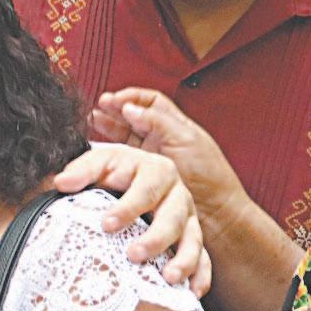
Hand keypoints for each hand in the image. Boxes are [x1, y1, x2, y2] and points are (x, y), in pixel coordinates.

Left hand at [54, 144, 210, 296]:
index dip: (128, 207)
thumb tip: (61, 182)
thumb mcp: (102, 163)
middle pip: (173, 215)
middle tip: (133, 255)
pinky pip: (204, 258)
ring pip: (193, 238)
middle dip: (156, 237)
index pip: (145, 188)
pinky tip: (193, 294)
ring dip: (183, 259)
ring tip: (168, 278)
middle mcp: (176, 193)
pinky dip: (200, 275)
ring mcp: (188, 217)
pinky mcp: (193, 238)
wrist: (136, 180)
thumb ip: (83, 170)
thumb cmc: (117, 173)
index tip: (106, 225)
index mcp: (155, 170)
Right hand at [92, 88, 250, 239]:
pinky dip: (110, 156)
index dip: (132, 97)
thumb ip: (158, 122)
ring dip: (111, 129)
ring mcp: (153, 161)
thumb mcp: (184, 140)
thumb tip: (130, 108)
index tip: (113, 99)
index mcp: (175, 126)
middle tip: (97, 109)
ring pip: (127, 138)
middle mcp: (163, 140)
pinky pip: (125, 163)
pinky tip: (99, 153)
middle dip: (115, 111)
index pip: (150, 102)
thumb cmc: (208, 174)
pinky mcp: (145, 181)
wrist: (217, 213)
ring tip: (94, 123)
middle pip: (134, 118)